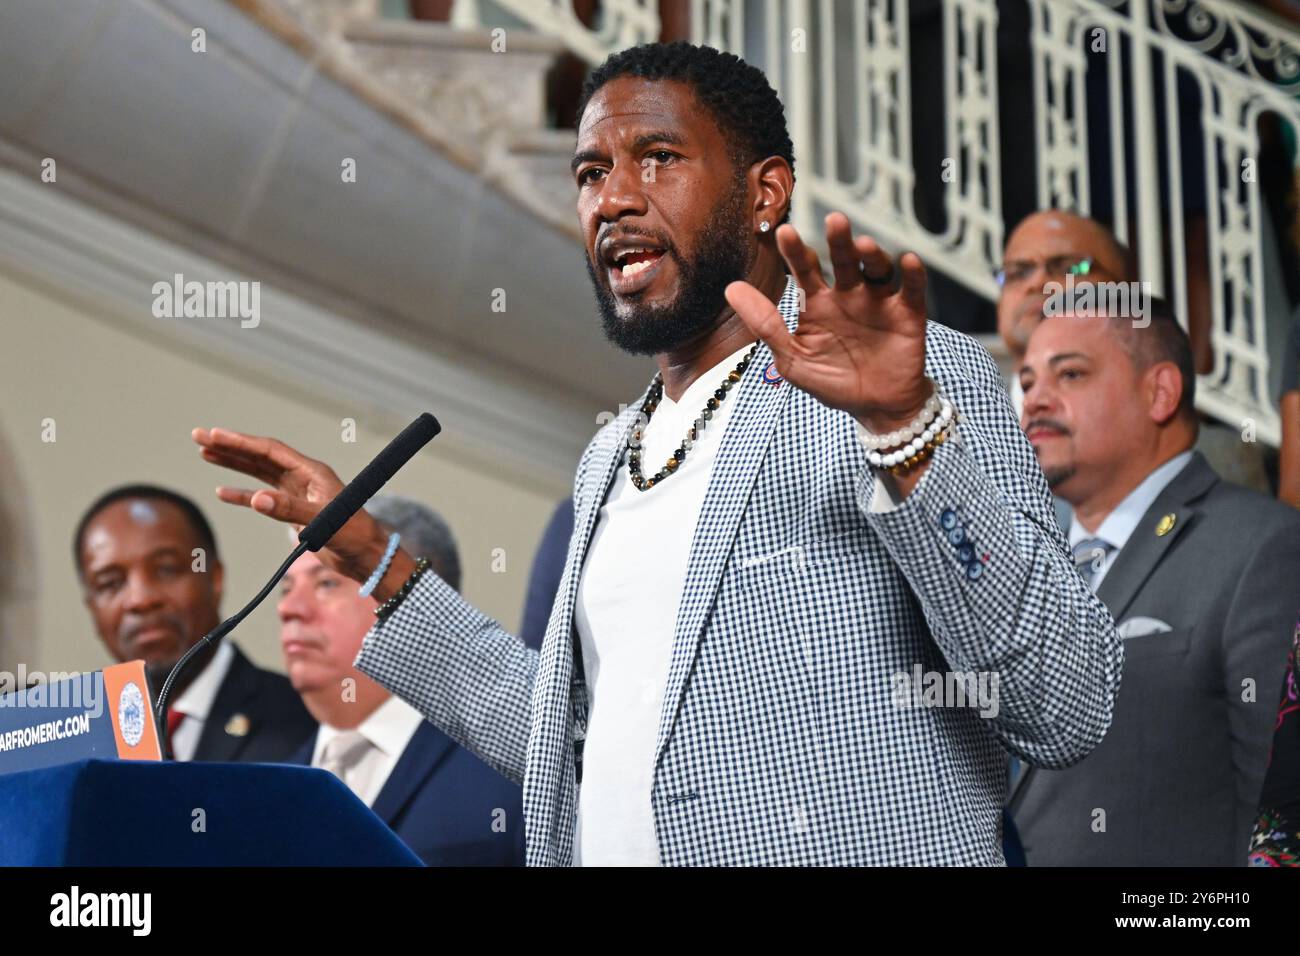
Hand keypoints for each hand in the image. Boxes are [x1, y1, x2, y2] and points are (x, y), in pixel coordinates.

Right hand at [191, 427, 392, 584]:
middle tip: (199, 436)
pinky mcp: (294, 511)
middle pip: (259, 456)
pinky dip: (242, 494)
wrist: (366, 556)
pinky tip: (222, 492)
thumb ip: (289, 510)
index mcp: (311, 472)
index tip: (214, 435)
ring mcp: (297, 493)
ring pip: (259, 474)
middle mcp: (302, 478)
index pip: (269, 450)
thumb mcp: (322, 521)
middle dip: (230, 446)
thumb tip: (256, 499)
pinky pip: (262, 499)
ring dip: (233, 464)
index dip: (240, 442)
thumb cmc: (353, 534)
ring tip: (205, 454)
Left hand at [725, 212, 929, 432]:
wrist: (875, 408)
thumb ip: (764, 324)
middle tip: (834, 221)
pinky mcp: (908, 314)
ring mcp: (879, 302)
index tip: (785, 233)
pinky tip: (908, 261)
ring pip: (877, 269)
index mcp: (818, 302)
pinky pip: (912, 290)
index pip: (805, 269)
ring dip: (872, 254)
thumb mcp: (792, 358)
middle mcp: (849, 295)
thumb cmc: (832, 381)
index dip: (796, 251)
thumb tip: (731, 289)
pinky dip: (912, 275)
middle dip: (839, 240)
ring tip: (863, 245)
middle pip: (843, 260)